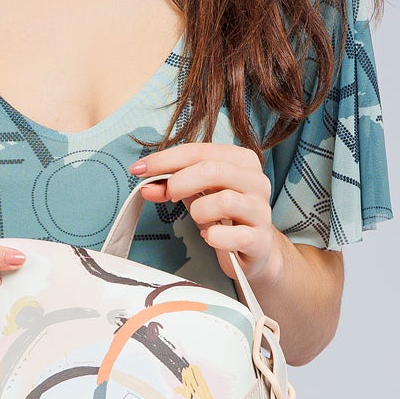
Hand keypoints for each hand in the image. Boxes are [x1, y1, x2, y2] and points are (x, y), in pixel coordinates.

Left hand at [128, 142, 285, 287]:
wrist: (255, 248)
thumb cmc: (224, 214)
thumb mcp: (197, 193)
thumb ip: (171, 185)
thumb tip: (146, 186)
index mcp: (241, 160)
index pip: (198, 150)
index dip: (164, 160)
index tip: (138, 170)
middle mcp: (256, 180)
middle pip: (212, 170)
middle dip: (180, 183)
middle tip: (169, 196)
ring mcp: (261, 210)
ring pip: (223, 201)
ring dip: (199, 212)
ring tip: (199, 219)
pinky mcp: (260, 239)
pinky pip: (232, 235)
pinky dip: (214, 237)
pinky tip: (210, 237)